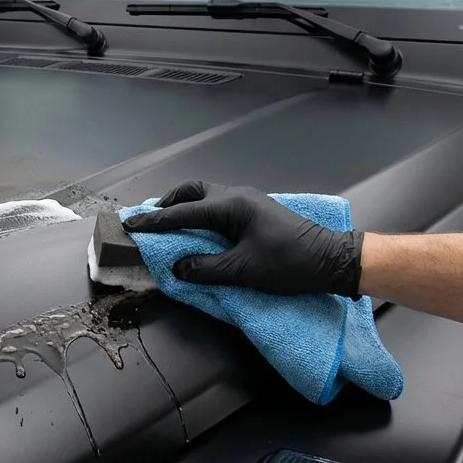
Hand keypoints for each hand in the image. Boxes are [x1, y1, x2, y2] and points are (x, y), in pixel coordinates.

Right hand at [122, 181, 363, 296]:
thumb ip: (204, 269)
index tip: (130, 225)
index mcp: (230, 207)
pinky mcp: (255, 211)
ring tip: (169, 224)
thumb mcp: (243, 271)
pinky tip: (197, 229)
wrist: (331, 260)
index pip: (182, 213)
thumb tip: (177, 267)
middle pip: (192, 191)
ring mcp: (247, 201)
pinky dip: (199, 212)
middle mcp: (236, 196)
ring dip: (184, 207)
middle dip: (167, 205)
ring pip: (205, 195)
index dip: (154, 221)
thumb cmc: (290, 263)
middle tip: (148, 221)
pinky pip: (217, 204)